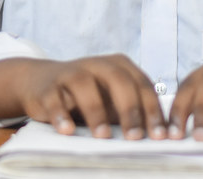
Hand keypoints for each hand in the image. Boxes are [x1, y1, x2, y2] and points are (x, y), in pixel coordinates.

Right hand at [17, 54, 166, 139]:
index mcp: (120, 66)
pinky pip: (54, 98)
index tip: (159, 135)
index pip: (142, 85)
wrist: (43, 82)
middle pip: (118, 80)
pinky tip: (67, 131)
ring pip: (84, 85)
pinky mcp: (49, 86)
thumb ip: (133, 113)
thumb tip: (158, 136)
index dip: (152, 110)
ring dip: (95, 110)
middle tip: (134, 137)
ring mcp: (72, 72)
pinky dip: (60, 114)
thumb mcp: (113, 101)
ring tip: (102, 136)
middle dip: (129, 109)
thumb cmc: (88, 95)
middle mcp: (98, 64)